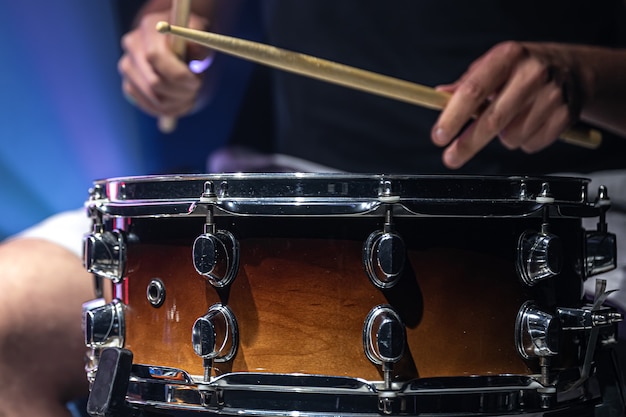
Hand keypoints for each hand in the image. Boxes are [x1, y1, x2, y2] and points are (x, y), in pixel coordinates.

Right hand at [118, 11, 210, 117]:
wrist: (173, 39)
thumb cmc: (189, 36)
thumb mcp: (198, 32)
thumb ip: (198, 42)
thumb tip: (195, 52)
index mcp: (148, 28)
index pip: (155, 56)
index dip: (178, 74)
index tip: (196, 82)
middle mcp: (132, 47)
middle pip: (153, 82)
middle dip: (180, 92)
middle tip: (196, 91)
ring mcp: (128, 68)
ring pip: (152, 98)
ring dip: (177, 103)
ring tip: (191, 95)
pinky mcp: (129, 85)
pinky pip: (149, 106)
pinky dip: (169, 110)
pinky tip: (182, 103)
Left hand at [431, 41, 582, 168]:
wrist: (573, 69)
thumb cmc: (523, 69)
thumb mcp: (494, 65)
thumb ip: (466, 83)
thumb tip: (440, 96)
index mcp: (507, 57)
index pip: (473, 90)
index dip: (453, 117)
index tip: (439, 136)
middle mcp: (531, 74)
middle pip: (492, 120)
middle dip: (467, 144)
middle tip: (451, 157)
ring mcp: (552, 95)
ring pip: (511, 137)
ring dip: (503, 138)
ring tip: (510, 120)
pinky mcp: (565, 116)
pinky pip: (530, 145)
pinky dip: (523, 142)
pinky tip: (530, 123)